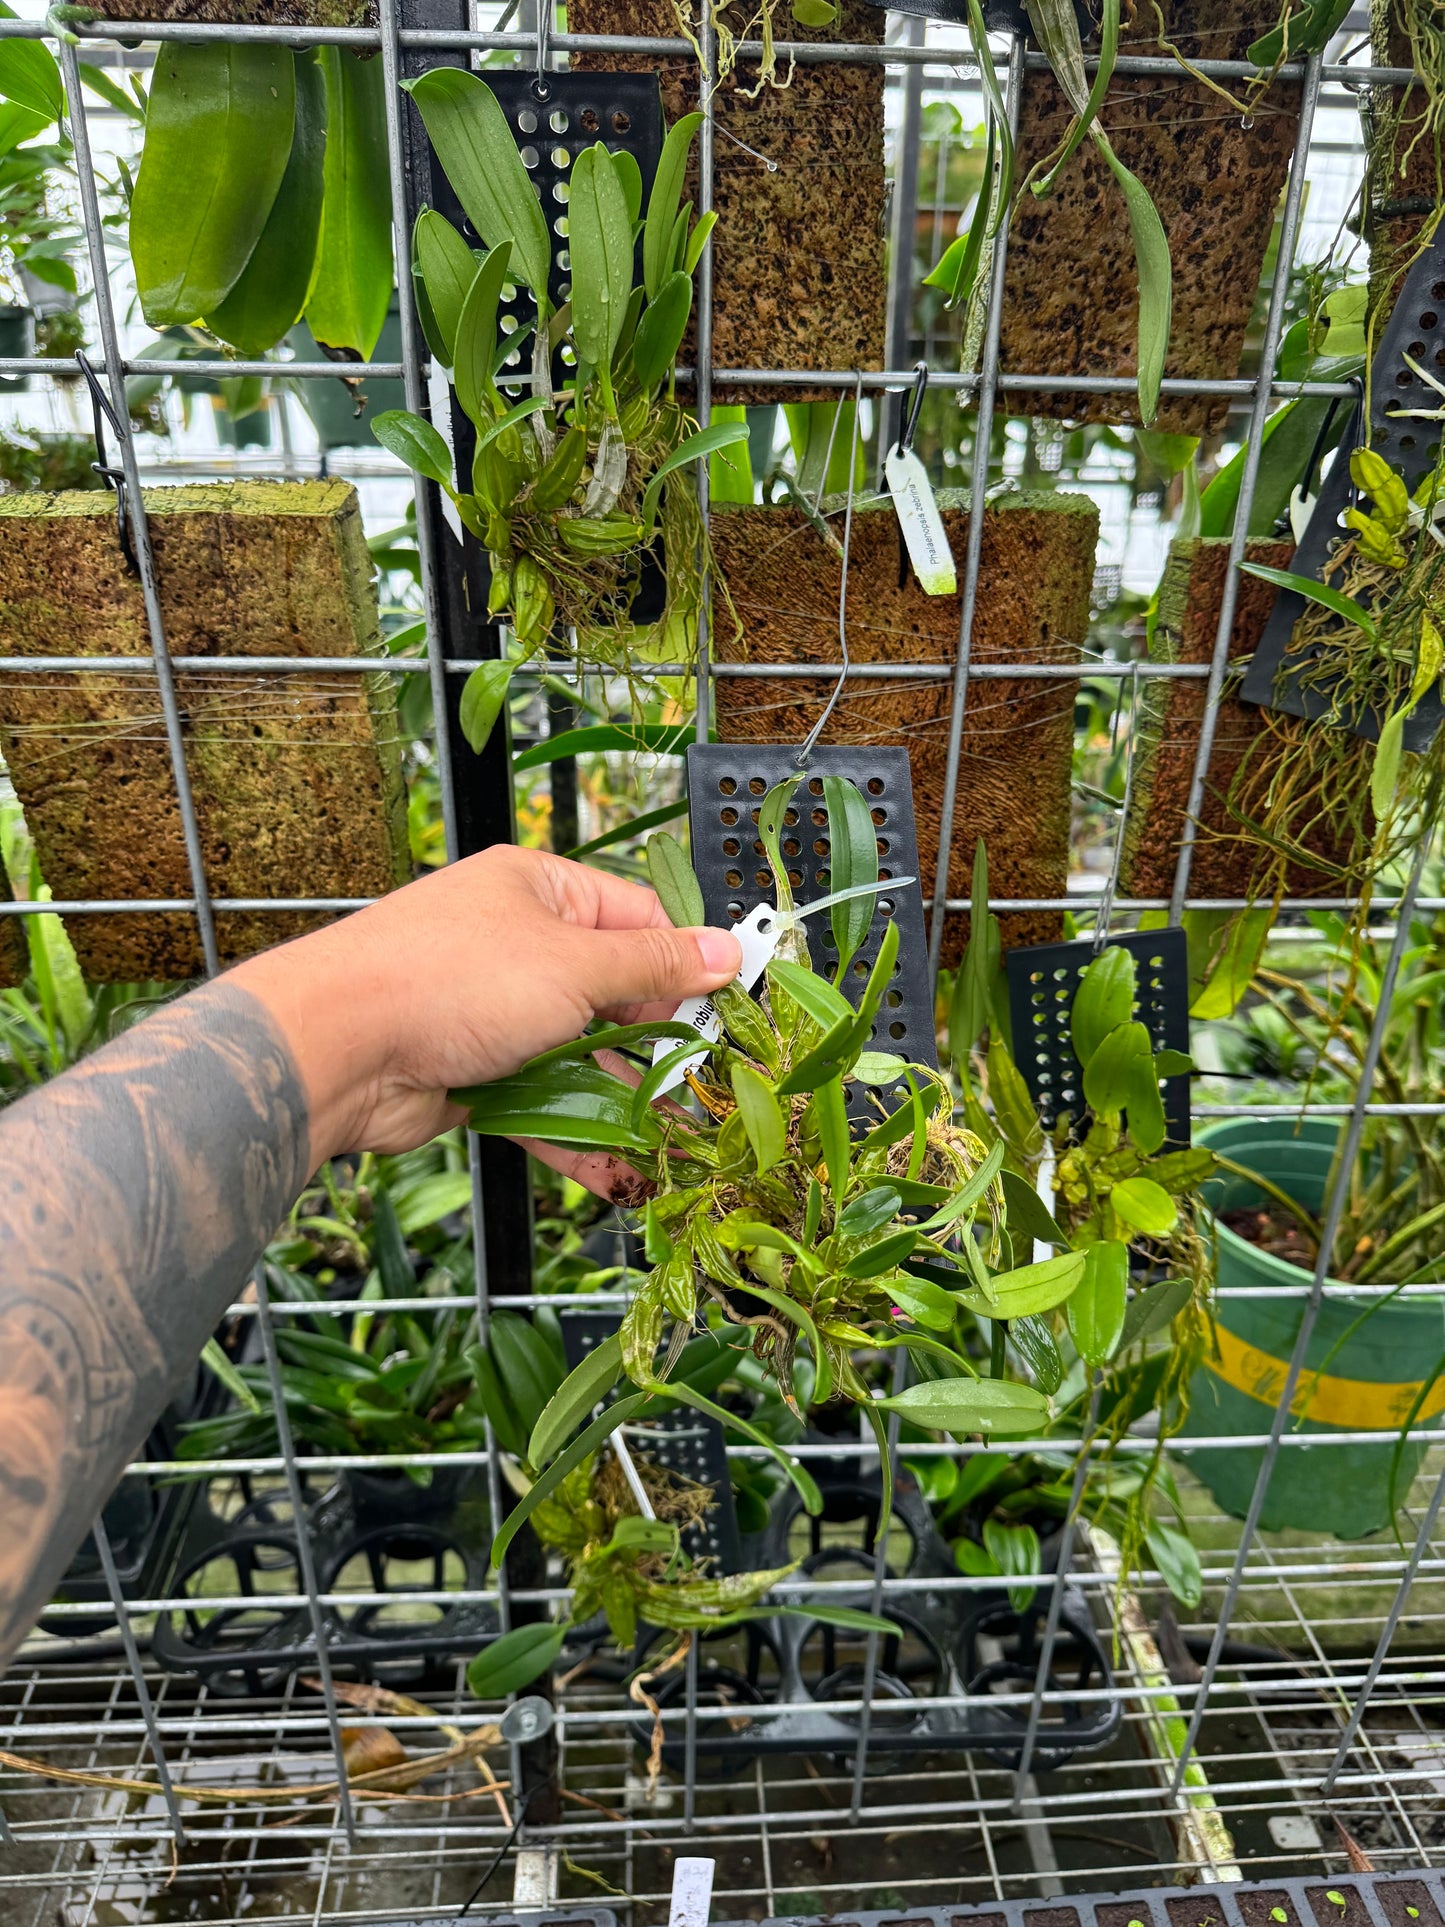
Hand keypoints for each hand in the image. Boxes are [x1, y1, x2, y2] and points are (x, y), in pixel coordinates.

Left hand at [230, 844, 740, 1163]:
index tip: (730, 1006)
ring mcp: (495, 1014)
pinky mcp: (476, 1074)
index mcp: (541, 892)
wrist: (336, 1048)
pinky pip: (543, 1102)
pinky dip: (578, 1134)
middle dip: (659, 1043)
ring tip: (676, 1140)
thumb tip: (728, 949)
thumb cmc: (446, 978)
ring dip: (624, 1099)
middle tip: (711, 1083)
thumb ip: (655, 965)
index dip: (686, 962)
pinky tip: (618, 1170)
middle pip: (613, 995)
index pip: (638, 919)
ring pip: (580, 1056)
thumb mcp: (573, 964)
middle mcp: (518, 946)